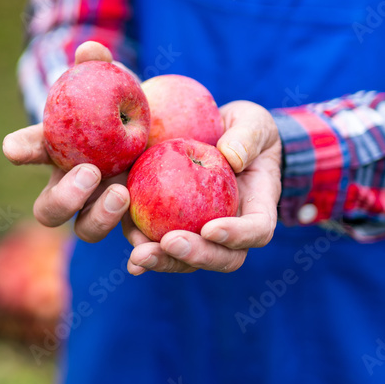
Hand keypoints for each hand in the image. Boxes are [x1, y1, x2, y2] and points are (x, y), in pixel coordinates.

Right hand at [2, 41, 132, 242]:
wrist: (162, 132)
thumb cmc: (124, 104)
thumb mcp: (115, 84)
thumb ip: (100, 67)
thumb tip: (91, 49)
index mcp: (57, 152)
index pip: (30, 149)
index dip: (20, 149)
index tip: (16, 148)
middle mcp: (71, 188)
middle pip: (49, 209)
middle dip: (63, 196)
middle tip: (89, 171)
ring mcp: (99, 210)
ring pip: (85, 229)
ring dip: (97, 217)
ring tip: (121, 192)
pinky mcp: (133, 225)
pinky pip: (129, 242)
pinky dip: (135, 245)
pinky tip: (147, 242)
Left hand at [126, 100, 281, 274]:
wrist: (214, 133)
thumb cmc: (242, 129)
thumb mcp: (252, 122)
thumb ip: (247, 137)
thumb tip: (232, 157)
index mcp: (257, 208)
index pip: (256, 230)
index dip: (237, 235)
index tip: (211, 228)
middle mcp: (231, 230)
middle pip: (220, 258)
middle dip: (195, 255)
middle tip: (169, 243)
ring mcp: (200, 233)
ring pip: (186, 260)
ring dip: (163, 261)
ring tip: (140, 255)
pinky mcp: (170, 227)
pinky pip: (157, 244)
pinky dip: (142, 248)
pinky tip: (127, 255)